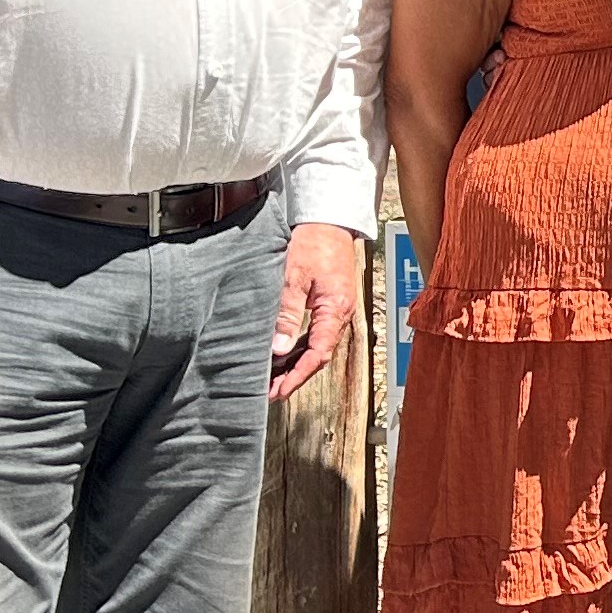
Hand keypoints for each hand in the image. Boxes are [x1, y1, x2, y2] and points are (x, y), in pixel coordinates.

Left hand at [270, 222, 364, 399]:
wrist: (329, 219)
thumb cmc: (313, 242)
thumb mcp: (294, 276)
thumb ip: (287, 313)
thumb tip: (278, 349)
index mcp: (336, 309)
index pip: (318, 354)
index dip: (297, 376)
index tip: (278, 391)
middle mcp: (340, 314)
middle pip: (319, 356)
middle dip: (295, 376)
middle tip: (270, 392)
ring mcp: (336, 310)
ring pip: (317, 346)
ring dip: (296, 364)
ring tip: (272, 378)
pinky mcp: (329, 304)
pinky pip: (316, 334)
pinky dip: (299, 348)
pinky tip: (282, 354)